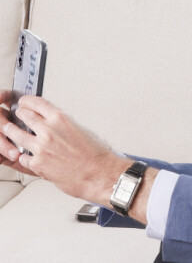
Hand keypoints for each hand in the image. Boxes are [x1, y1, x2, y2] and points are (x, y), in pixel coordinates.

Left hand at [0, 94, 130, 204]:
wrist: (97, 172)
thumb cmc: (93, 152)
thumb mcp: (79, 128)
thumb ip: (62, 124)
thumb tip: (52, 121)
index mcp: (60, 119)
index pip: (37, 103)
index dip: (27, 101)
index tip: (23, 101)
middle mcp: (48, 131)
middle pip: (24, 116)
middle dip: (20, 114)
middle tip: (18, 114)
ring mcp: (40, 148)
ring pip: (16, 135)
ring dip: (12, 132)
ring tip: (11, 131)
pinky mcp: (37, 164)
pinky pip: (22, 157)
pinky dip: (23, 155)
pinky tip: (26, 154)